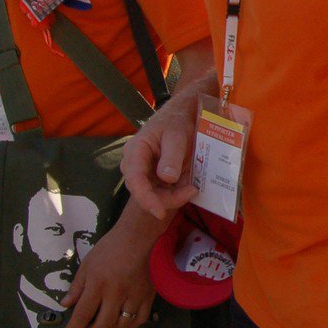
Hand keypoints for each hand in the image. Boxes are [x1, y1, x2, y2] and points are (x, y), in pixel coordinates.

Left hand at [61, 218, 157, 327]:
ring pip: (121, 325)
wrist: (138, 238)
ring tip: (103, 324)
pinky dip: (129, 325)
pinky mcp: (148, 296)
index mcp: (97, 284)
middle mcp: (116, 294)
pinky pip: (139, 320)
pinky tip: (122, 320)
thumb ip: (77, 287)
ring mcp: (134, 296)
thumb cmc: (109, 248)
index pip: (82, 314)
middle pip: (103, 325)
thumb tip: (66, 305)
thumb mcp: (87, 265)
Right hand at [122, 93, 199, 219]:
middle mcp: (135, 163)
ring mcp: (144, 171)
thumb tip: (166, 178)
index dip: (146, 199)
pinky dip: (177, 191)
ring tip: (193, 184)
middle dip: (167, 198)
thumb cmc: (177, 121)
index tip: (160, 212)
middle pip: (144, 191)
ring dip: (174, 195)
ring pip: (154, 193)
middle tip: (192, 190)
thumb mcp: (177, 136)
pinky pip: (163, 190)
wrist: (183, 115)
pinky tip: (190, 183)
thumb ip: (172, 156)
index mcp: (135, 151)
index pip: (135, 180)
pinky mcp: (154, 175)